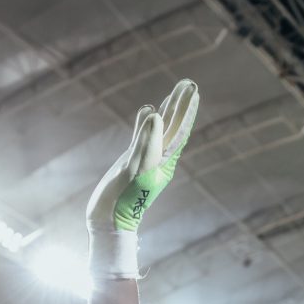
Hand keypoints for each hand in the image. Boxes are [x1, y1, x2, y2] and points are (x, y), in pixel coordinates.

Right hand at [86, 79, 198, 277]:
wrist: (110, 220)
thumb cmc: (125, 199)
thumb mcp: (137, 169)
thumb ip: (146, 142)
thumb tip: (157, 115)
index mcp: (165, 160)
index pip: (180, 130)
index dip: (186, 110)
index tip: (193, 90)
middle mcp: (158, 158)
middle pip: (173, 126)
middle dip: (180, 105)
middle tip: (188, 83)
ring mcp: (145, 158)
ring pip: (159, 129)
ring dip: (168, 111)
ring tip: (175, 92)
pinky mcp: (131, 160)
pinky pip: (142, 136)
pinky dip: (145, 122)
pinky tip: (149, 110)